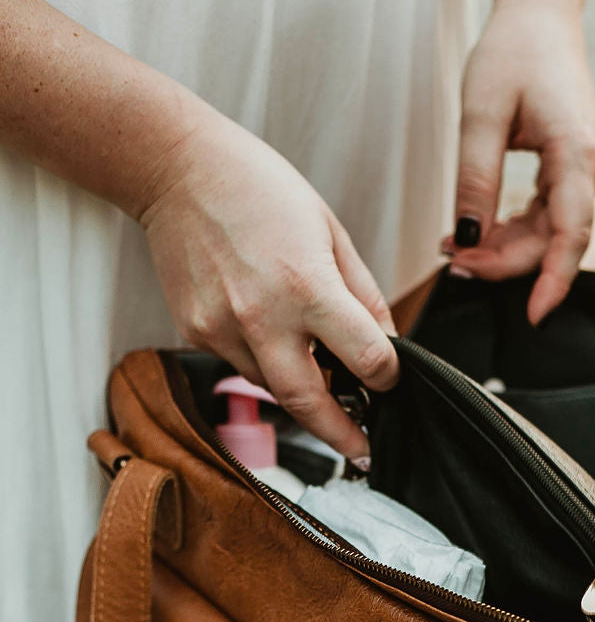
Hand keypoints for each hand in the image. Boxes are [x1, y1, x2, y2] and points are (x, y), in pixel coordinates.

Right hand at [140, 111, 398, 456]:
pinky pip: (239, 364)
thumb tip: (387, 344)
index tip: (390, 379)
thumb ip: (363, 295)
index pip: (367, 361)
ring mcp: (222, 330)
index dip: (387, 376)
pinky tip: (261, 321)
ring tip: (312, 363)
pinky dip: (261, 358)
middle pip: (310, 406)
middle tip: (363, 453)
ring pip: (272, 387)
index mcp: (308, 287)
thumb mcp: (331, 232)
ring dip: (300, 387)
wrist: (177, 169)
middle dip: (343, 436)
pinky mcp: (195, 332)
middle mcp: (262, 317)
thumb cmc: (259, 189)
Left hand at [443, 0, 594, 324]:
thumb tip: (469, 241)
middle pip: (554, 242)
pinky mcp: (573, 171)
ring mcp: (586, 172)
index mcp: (577, 153)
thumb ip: (475, 181)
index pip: (572, 235)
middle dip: (503, 261)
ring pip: (548, 235)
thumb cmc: (512, 51)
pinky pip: (546, 218)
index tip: (532, 316)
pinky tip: (477, 229)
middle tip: (449, 257)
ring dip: (503, 248)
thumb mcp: (479, 113)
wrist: (540, 11)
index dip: (554, 281)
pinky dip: (511, 231)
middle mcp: (592, 168)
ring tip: (454, 243)